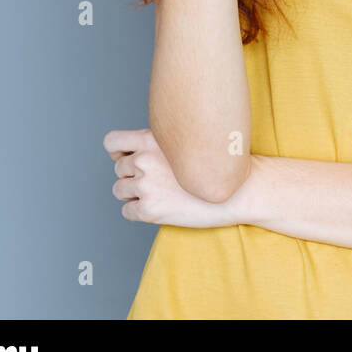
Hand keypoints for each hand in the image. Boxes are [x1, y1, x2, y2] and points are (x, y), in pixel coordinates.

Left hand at [105, 128, 236, 227]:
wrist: (239, 190)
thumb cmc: (218, 165)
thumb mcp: (187, 141)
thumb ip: (160, 144)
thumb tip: (139, 154)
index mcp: (152, 139)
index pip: (112, 142)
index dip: (119, 152)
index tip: (129, 159)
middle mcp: (145, 160)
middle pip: (118, 170)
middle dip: (133, 176)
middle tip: (157, 182)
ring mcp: (146, 185)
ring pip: (119, 191)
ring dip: (134, 194)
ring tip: (161, 194)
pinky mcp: (149, 209)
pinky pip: (127, 211)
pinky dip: (140, 212)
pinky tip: (162, 207)